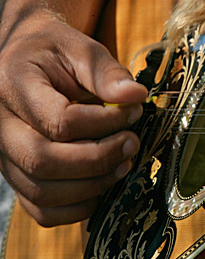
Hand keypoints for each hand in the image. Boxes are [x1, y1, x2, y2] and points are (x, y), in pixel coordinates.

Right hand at [0, 15, 147, 226]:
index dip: (105, 123)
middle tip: (132, 143)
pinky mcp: (18, 175)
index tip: (133, 112)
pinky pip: (41, 210)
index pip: (59, 121)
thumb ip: (106, 73)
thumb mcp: (80, 49)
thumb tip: (136, 97)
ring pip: (42, 191)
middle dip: (99, 159)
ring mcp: (4, 156)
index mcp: (13, 85)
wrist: (27, 60)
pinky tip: (103, 184)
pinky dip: (77, 208)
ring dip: (93, 185)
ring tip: (124, 163)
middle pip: (43, 162)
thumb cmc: (54, 53)